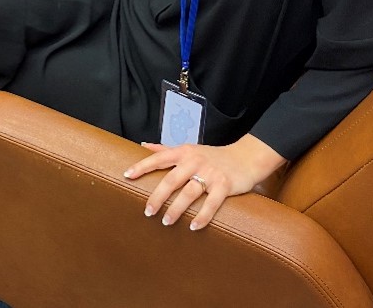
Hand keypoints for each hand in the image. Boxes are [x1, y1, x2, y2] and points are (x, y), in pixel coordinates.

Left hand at [123, 134, 285, 229]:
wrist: (245, 158)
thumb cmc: (212, 156)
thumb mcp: (189, 149)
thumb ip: (166, 149)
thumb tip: (144, 145)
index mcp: (184, 152)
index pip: (159, 158)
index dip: (142, 166)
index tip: (127, 176)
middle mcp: (195, 161)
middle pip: (171, 179)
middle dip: (158, 197)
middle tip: (147, 211)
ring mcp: (210, 173)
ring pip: (189, 193)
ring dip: (176, 209)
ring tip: (166, 222)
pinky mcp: (224, 185)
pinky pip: (211, 204)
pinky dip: (202, 217)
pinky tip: (193, 227)